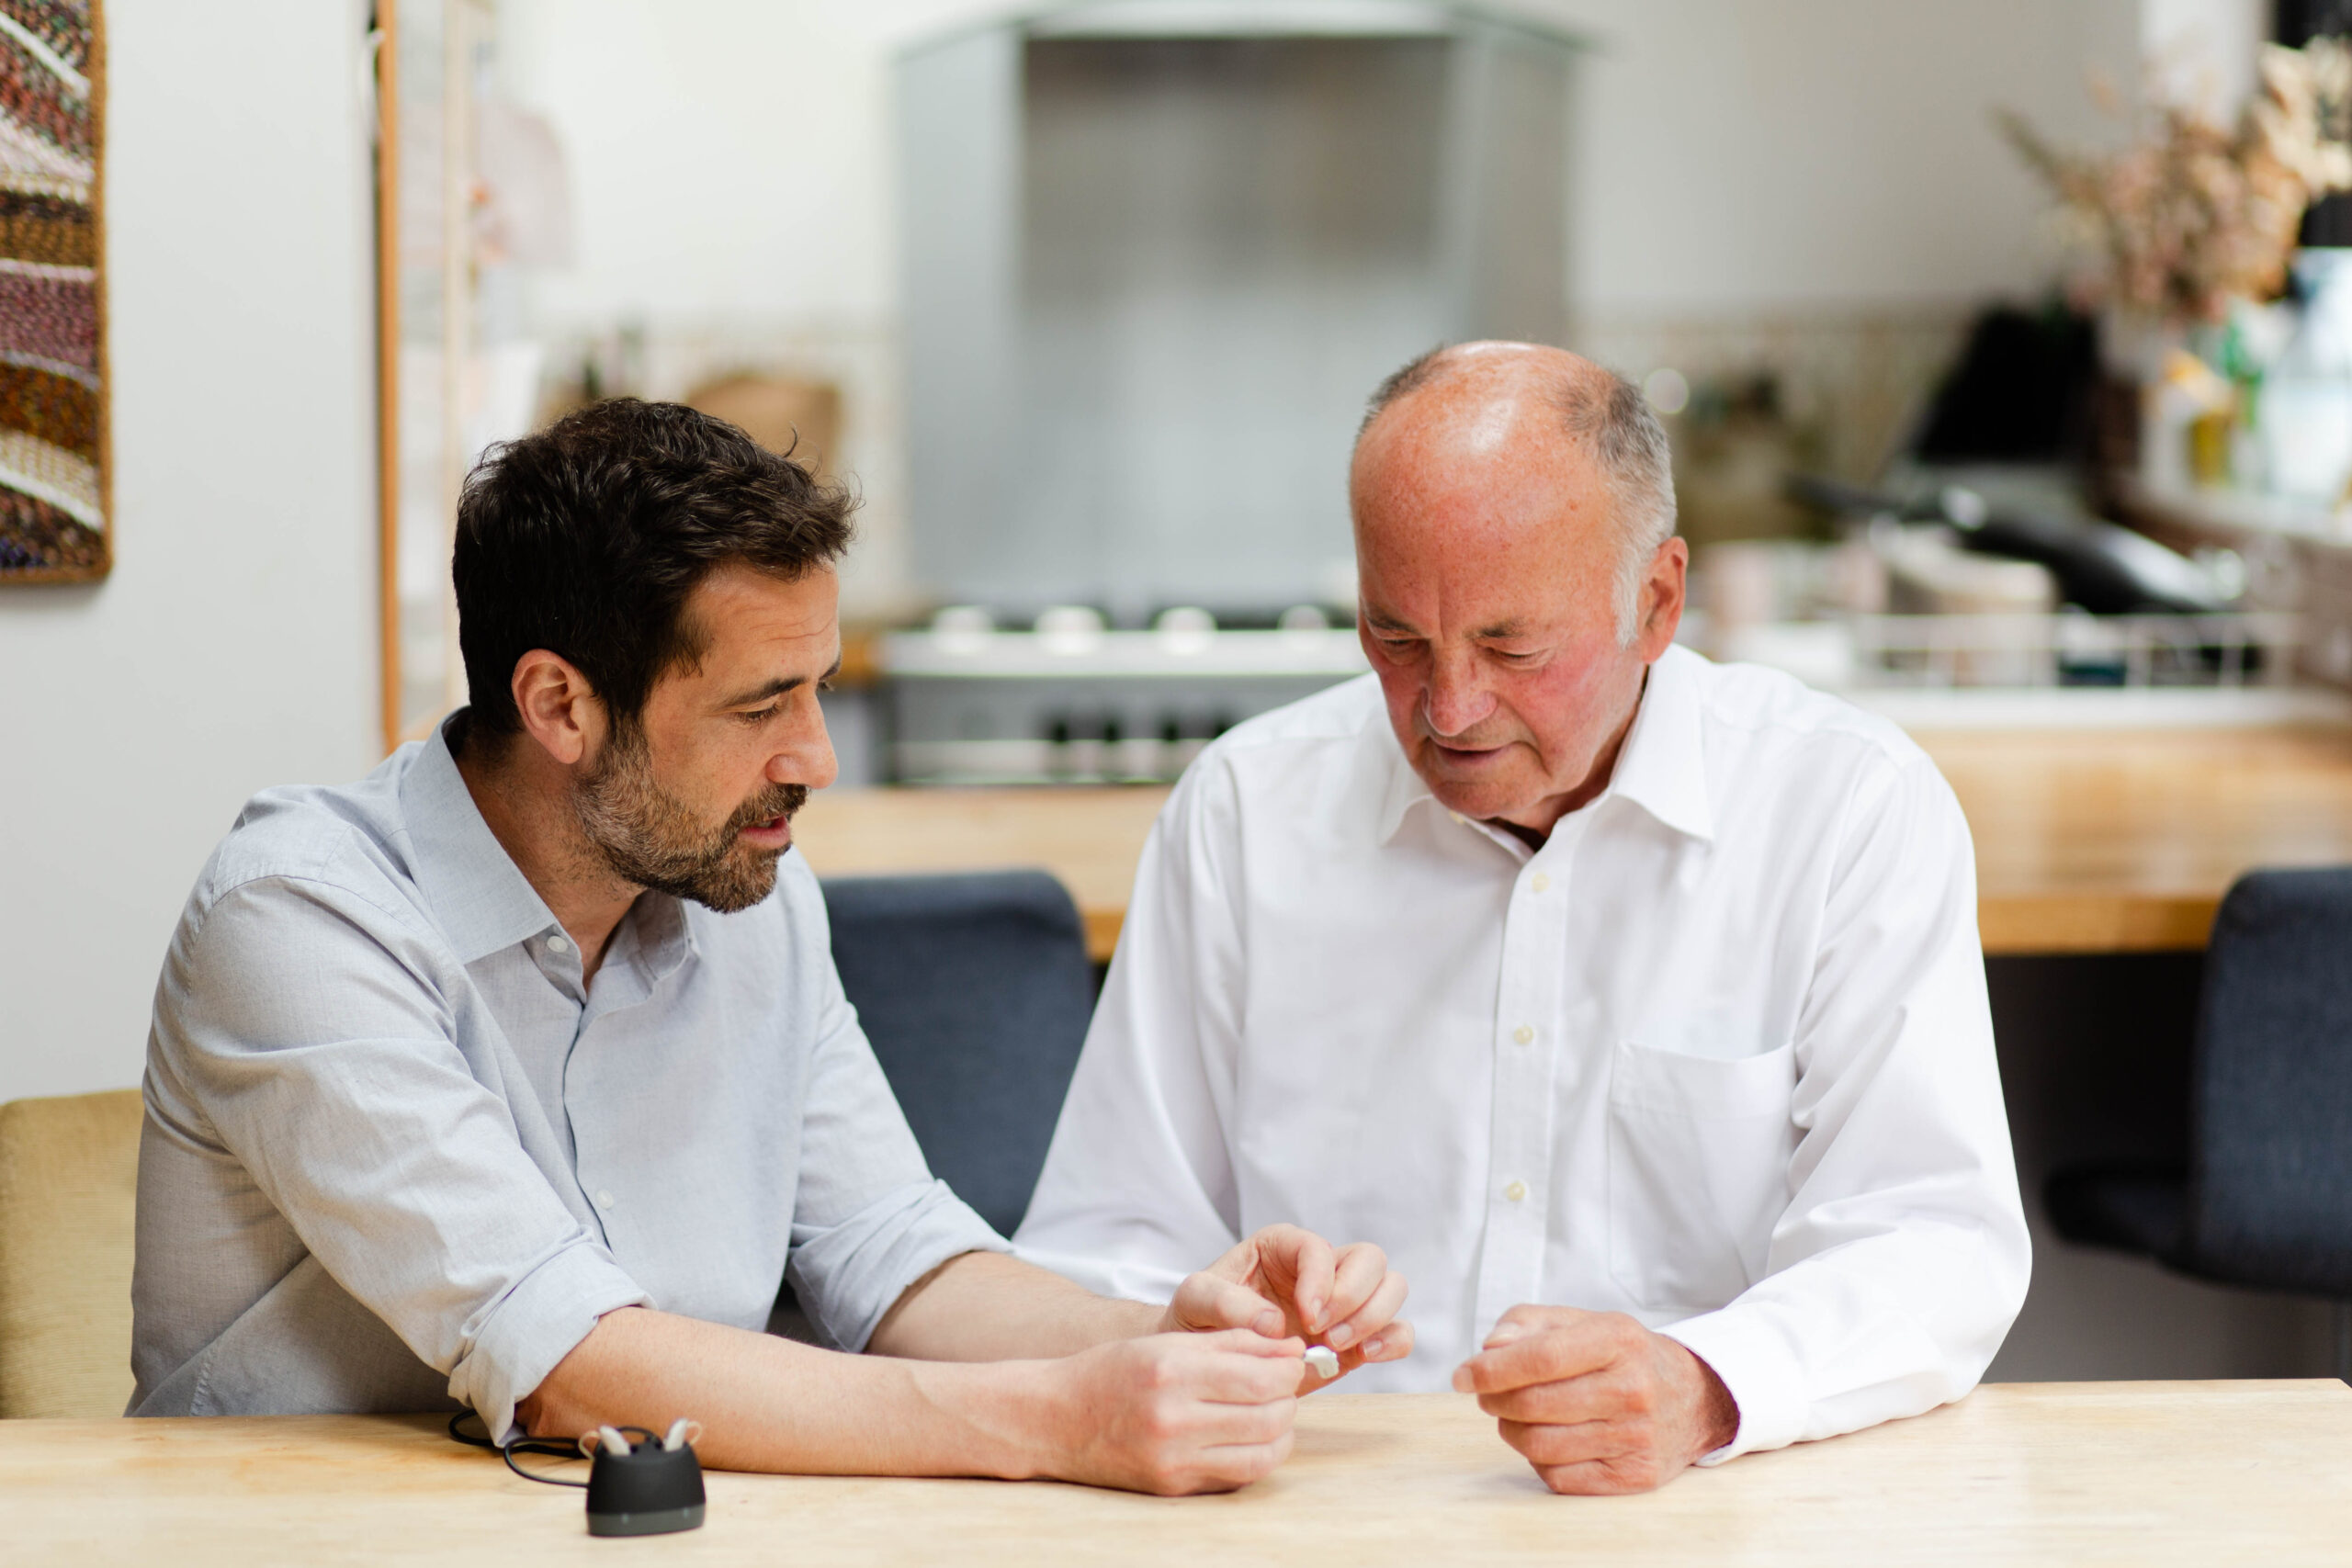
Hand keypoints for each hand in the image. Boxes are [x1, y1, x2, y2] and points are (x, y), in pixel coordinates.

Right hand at [1044, 1328, 1304, 1494]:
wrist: (1055, 1420)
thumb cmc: (1112, 1373)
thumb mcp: (1166, 1340)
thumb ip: (1231, 1342)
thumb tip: (1291, 1349)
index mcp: (1170, 1372)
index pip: (1259, 1377)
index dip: (1289, 1369)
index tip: (1293, 1359)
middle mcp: (1172, 1419)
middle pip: (1268, 1416)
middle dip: (1289, 1397)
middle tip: (1286, 1383)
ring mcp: (1172, 1460)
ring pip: (1262, 1452)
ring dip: (1282, 1429)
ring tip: (1273, 1409)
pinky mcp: (1173, 1487)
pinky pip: (1238, 1476)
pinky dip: (1259, 1455)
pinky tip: (1253, 1436)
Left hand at [1159, 1224, 1412, 1385]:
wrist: (1209, 1361)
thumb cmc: (1199, 1320)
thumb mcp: (1195, 1301)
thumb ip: (1225, 1303)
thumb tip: (1276, 1324)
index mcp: (1283, 1246)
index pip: (1319, 1248)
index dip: (1320, 1280)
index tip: (1305, 1316)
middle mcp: (1321, 1268)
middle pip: (1370, 1259)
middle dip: (1354, 1296)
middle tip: (1323, 1332)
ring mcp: (1344, 1303)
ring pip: (1391, 1287)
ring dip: (1375, 1317)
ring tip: (1336, 1345)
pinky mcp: (1358, 1337)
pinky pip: (1398, 1330)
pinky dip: (1393, 1341)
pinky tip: (1366, 1356)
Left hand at [1450, 1306, 1738, 1493]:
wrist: (1693, 1399)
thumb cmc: (1622, 1356)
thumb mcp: (1583, 1321)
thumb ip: (1528, 1324)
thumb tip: (1489, 1349)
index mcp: (1618, 1340)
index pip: (1540, 1359)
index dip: (1491, 1370)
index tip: (1463, 1376)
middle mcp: (1632, 1389)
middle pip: (1533, 1404)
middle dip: (1494, 1400)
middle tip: (1487, 1394)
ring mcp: (1636, 1437)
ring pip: (1540, 1445)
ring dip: (1511, 1431)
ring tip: (1515, 1415)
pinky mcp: (1634, 1477)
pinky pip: (1558, 1477)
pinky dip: (1538, 1460)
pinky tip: (1549, 1439)